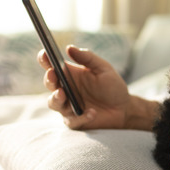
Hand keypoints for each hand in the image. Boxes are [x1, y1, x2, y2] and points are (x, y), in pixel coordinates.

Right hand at [40, 46, 158, 129]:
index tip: (45, 54)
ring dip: (56, 98)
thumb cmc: (112, 87)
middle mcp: (65, 89)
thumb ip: (88, 58)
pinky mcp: (75, 121)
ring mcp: (68, 106)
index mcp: (69, 74)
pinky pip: (72, 120)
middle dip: (49, 79)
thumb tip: (69, 48)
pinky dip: (81, 117)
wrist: (124, 108)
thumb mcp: (103, 68)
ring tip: (63, 94)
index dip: (45, 59)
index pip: (51, 65)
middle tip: (53, 74)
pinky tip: (92, 112)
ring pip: (54, 103)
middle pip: (50, 83)